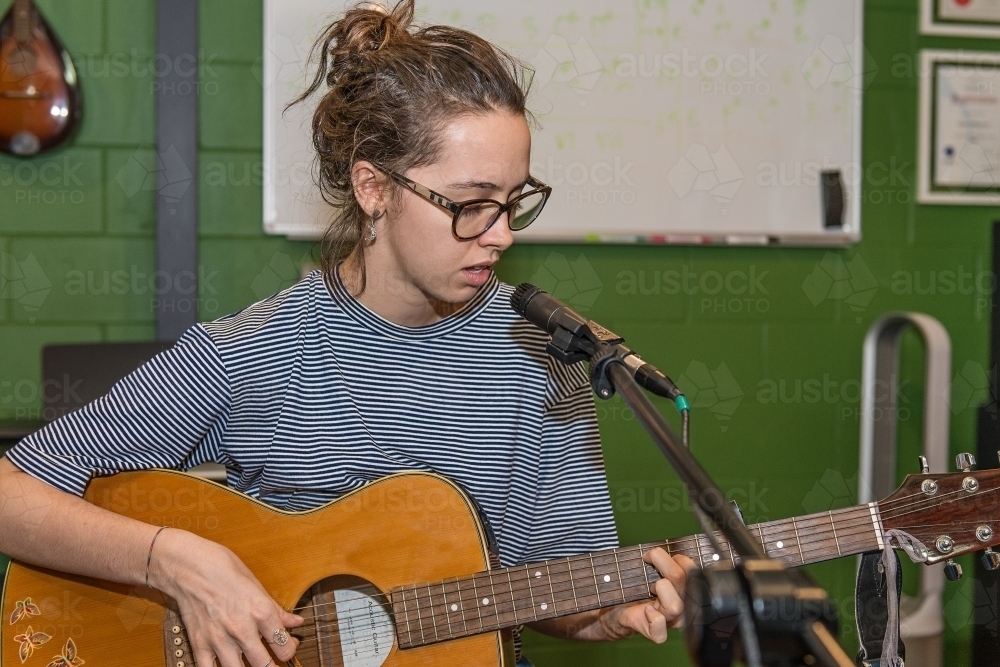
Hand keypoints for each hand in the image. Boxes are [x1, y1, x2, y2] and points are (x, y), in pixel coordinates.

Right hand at [147, 528, 304, 666]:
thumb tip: (295, 622)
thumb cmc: (222, 568)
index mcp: (261, 612)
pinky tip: (226, 664)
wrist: (190, 566)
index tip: (289, 645)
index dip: (290, 649)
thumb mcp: (257, 585)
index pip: (284, 646)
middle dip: (272, 665)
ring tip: (250, 662)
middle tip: (271, 659)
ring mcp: (219, 640)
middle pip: (264, 665)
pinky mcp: (200, 645)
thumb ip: (277, 610)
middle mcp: (242, 629)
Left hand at [599, 549, 695, 642]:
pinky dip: (654, 619)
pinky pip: (660, 629)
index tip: (657, 555)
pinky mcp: (653, 631)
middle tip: (647, 561)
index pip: (692, 570)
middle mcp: (681, 604)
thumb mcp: (646, 569)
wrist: (613, 610)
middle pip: (682, 579)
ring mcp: (668, 620)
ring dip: (660, 589)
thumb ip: (658, 560)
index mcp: (682, 587)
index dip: (678, 558)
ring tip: (650, 588)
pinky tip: (647, 610)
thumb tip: (658, 548)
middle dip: (662, 563)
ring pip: (675, 606)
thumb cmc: (631, 587)